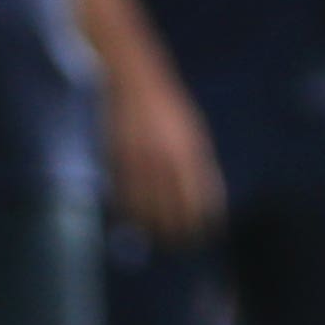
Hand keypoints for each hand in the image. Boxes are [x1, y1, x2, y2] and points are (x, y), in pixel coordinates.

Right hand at [104, 61, 225, 243]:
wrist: (134, 81)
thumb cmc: (169, 108)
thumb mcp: (194, 132)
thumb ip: (199, 164)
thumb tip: (207, 200)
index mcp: (190, 152)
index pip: (200, 200)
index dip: (202, 222)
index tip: (203, 235)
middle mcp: (166, 161)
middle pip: (173, 211)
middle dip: (177, 232)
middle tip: (179, 243)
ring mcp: (140, 163)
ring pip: (147, 211)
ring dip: (152, 229)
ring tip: (157, 238)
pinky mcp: (117, 163)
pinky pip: (124, 199)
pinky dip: (130, 215)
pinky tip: (135, 222)